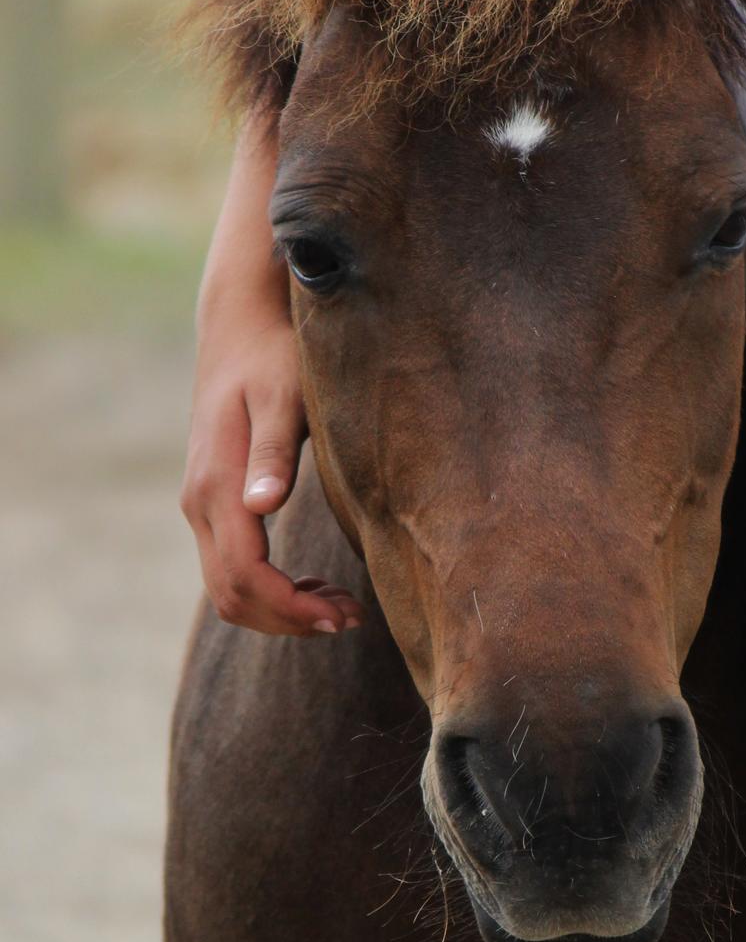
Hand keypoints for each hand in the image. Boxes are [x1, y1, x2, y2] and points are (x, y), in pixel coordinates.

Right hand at [181, 113, 361, 635]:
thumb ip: (275, 451)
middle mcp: (201, 502)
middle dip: (288, 618)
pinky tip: (314, 583)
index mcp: (218, 485)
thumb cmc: (274, 355)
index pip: (245, 575)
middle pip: (231, 595)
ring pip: (227, 589)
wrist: (242, 323)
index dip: (291, 606)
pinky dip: (270, 590)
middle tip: (349, 617)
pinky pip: (233, 566)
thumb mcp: (283, 396)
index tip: (342, 614)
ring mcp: (203, 504)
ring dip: (280, 609)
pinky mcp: (216, 501)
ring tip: (340, 606)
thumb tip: (261, 506)